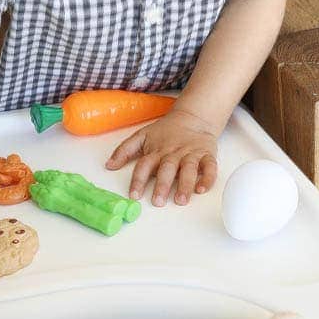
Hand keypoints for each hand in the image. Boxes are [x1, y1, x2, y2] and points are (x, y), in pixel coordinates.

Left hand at [104, 107, 219, 206]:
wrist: (193, 117)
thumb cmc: (166, 130)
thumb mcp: (142, 136)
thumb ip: (125, 150)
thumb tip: (108, 165)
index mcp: (156, 150)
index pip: (145, 165)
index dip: (138, 180)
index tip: (134, 195)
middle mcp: (173, 153)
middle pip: (167, 168)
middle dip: (163, 185)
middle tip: (158, 201)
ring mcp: (191, 154)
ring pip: (189, 169)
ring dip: (185, 185)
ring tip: (181, 200)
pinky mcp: (207, 155)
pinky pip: (210, 167)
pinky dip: (207, 178)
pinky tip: (202, 189)